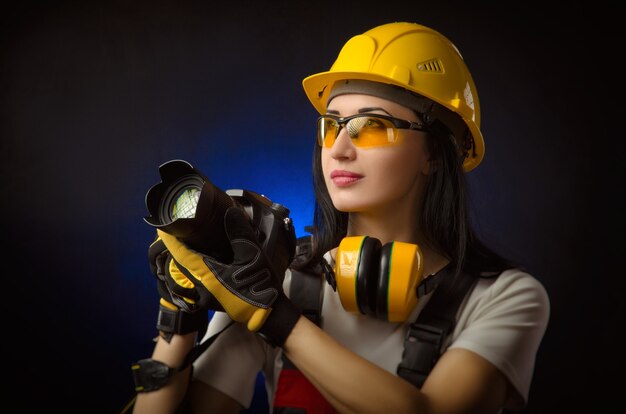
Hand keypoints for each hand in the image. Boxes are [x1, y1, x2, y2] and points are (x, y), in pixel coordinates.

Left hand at [158, 207, 299, 346]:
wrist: (266, 312)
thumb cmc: (259, 283)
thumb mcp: (253, 254)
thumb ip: (239, 232)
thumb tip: (230, 212)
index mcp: (208, 275)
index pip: (182, 255)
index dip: (171, 241)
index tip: (163, 228)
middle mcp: (201, 287)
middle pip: (177, 267)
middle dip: (173, 252)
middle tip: (172, 237)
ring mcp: (204, 297)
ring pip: (181, 280)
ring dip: (177, 266)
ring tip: (179, 253)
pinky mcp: (210, 303)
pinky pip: (189, 290)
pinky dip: (185, 279)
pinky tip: (193, 271)